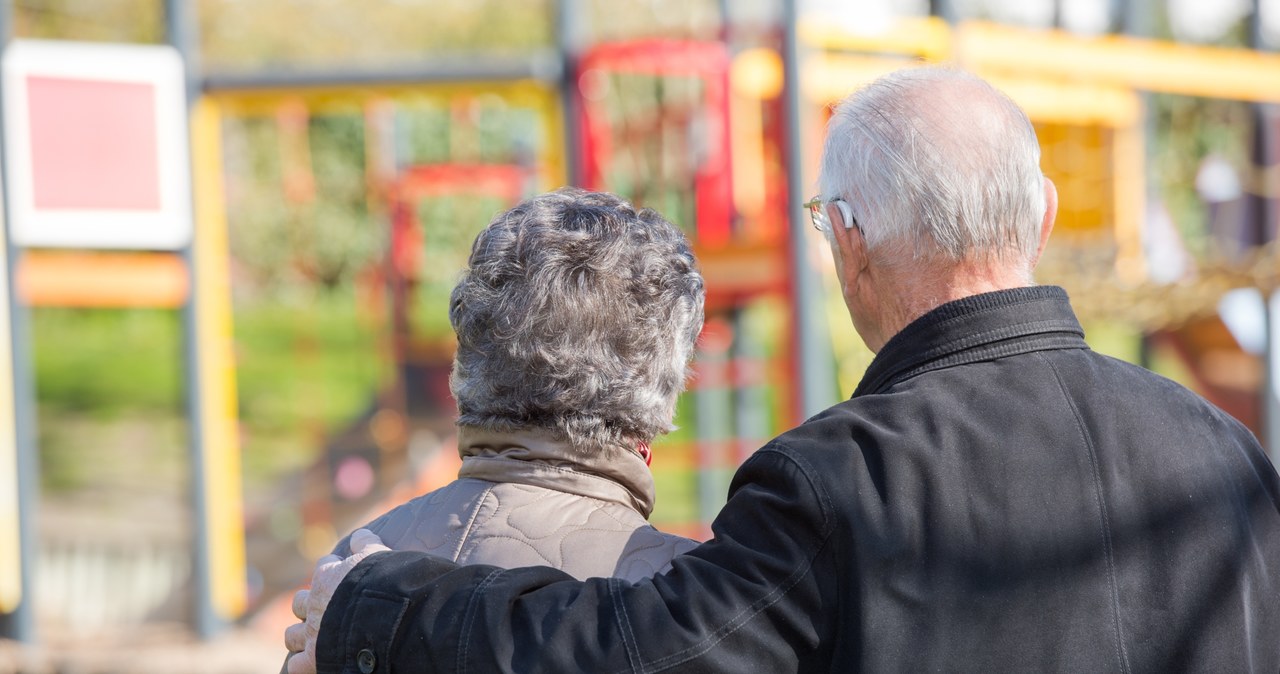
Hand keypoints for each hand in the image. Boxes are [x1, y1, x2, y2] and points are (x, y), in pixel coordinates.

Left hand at [283, 529, 389, 673]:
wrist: (380, 614)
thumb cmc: (381, 581)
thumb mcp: (378, 553)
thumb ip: (367, 542)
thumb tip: (360, 535)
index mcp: (328, 576)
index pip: (324, 567)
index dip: (335, 570)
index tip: (345, 574)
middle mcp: (314, 604)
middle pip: (299, 603)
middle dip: (308, 605)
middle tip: (324, 610)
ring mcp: (312, 633)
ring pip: (292, 636)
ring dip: (300, 637)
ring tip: (313, 639)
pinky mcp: (313, 659)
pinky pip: (297, 665)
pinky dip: (302, 665)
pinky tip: (310, 663)